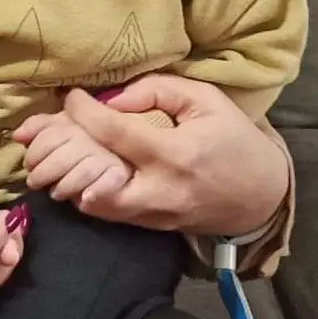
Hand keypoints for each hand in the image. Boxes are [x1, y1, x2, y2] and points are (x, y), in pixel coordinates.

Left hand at [13, 75, 288, 235]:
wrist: (263, 195)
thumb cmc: (235, 140)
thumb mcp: (207, 100)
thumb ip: (157, 91)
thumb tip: (110, 99)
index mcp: (175, 155)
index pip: (113, 132)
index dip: (83, 111)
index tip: (69, 95)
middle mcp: (160, 191)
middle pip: (92, 182)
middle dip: (64, 159)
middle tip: (54, 133)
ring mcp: (156, 215)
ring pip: (95, 205)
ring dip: (72, 179)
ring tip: (64, 151)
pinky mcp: (153, 227)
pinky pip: (110, 213)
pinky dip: (90, 193)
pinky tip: (85, 170)